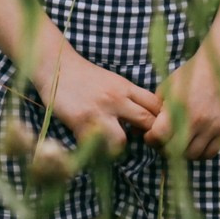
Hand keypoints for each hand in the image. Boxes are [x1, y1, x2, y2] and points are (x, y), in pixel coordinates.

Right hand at [39, 51, 161, 157]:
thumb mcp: (113, 82)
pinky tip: (93, 146)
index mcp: (125, 88)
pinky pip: (94, 147)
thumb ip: (129, 98)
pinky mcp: (80, 123)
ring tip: (113, 146)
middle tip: (143, 144)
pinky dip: (95, 151)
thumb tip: (145, 122)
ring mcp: (98, 112)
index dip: (162, 120)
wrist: (57, 68)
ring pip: (122, 141)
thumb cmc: (86, 77)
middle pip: (147, 122)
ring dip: (119, 147)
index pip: (155, 105)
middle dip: (149, 136)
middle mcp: (115, 99)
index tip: (158, 129)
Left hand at [147, 54, 219, 158]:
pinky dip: (200, 153)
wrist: (218, 67)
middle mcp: (196, 119)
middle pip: (174, 150)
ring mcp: (212, 126)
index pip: (159, 136)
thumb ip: (154, 111)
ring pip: (192, 155)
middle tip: (162, 142)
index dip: (151, 139)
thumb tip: (138, 129)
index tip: (150, 135)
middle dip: (164, 149)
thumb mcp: (166, 89)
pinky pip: (210, 153)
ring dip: (182, 153)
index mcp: (178, 107)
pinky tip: (194, 144)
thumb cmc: (188, 77)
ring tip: (178, 144)